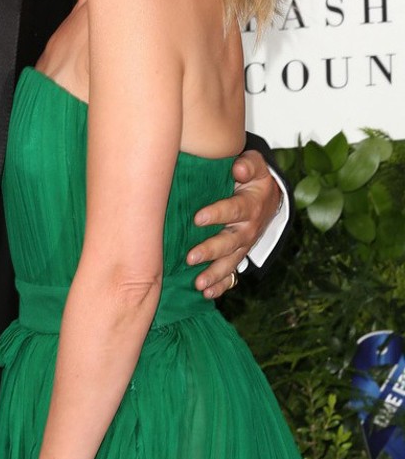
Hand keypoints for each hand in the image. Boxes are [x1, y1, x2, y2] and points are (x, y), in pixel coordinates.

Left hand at [188, 149, 280, 297]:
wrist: (268, 197)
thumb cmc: (253, 178)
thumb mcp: (254, 165)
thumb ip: (248, 164)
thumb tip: (239, 169)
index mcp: (250, 205)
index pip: (234, 210)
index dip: (217, 214)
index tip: (197, 219)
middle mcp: (248, 228)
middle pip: (230, 242)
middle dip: (211, 250)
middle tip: (191, 257)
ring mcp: (244, 245)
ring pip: (231, 262)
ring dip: (215, 274)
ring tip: (198, 284)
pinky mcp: (239, 254)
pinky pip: (232, 273)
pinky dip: (221, 285)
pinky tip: (207, 294)